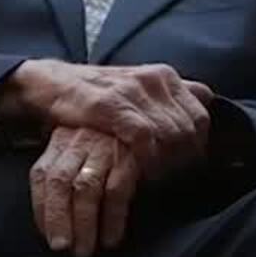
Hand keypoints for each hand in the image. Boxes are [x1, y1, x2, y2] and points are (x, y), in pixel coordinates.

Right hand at [3, 60, 210, 176]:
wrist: (51, 83)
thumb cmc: (96, 93)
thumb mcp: (137, 87)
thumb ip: (168, 96)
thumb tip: (204, 102)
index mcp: (164, 76)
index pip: (201, 115)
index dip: (199, 145)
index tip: (189, 166)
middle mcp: (153, 79)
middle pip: (189, 129)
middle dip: (185, 159)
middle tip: (174, 180)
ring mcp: (133, 90)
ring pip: (171, 134)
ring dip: (169, 163)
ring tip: (159, 181)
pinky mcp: (112, 105)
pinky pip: (145, 137)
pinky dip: (149, 158)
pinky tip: (144, 174)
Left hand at [30, 126, 140, 256]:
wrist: (160, 127)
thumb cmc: (118, 147)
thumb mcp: (87, 152)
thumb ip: (68, 174)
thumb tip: (54, 221)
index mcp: (64, 140)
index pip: (42, 174)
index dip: (41, 207)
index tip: (46, 233)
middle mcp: (81, 140)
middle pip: (60, 181)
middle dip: (57, 217)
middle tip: (61, 247)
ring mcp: (106, 147)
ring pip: (86, 187)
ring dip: (83, 223)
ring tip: (84, 250)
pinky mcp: (132, 156)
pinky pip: (117, 191)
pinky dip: (112, 218)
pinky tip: (111, 238)